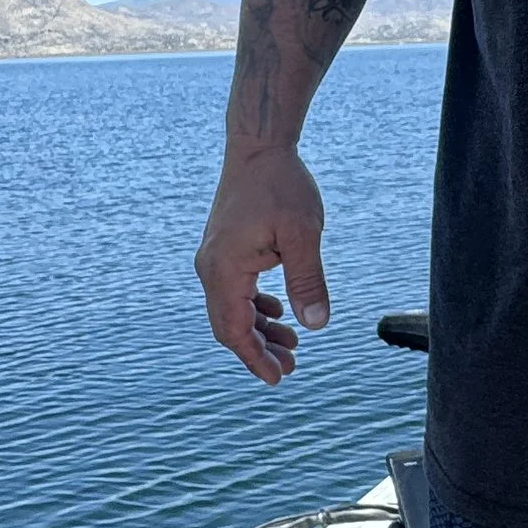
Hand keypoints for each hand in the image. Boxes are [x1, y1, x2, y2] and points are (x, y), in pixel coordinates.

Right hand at [194, 144, 330, 384]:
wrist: (259, 148)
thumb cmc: (282, 186)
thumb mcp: (303, 234)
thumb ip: (308, 281)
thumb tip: (315, 325)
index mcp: (224, 270)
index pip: (234, 330)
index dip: (255, 359)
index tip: (279, 379)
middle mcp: (211, 268)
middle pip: (229, 325)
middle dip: (258, 350)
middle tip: (293, 367)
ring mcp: (215, 259)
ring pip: (232, 309)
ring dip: (259, 329)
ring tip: (293, 344)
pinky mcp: (224, 250)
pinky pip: (234, 291)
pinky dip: (255, 307)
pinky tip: (279, 312)